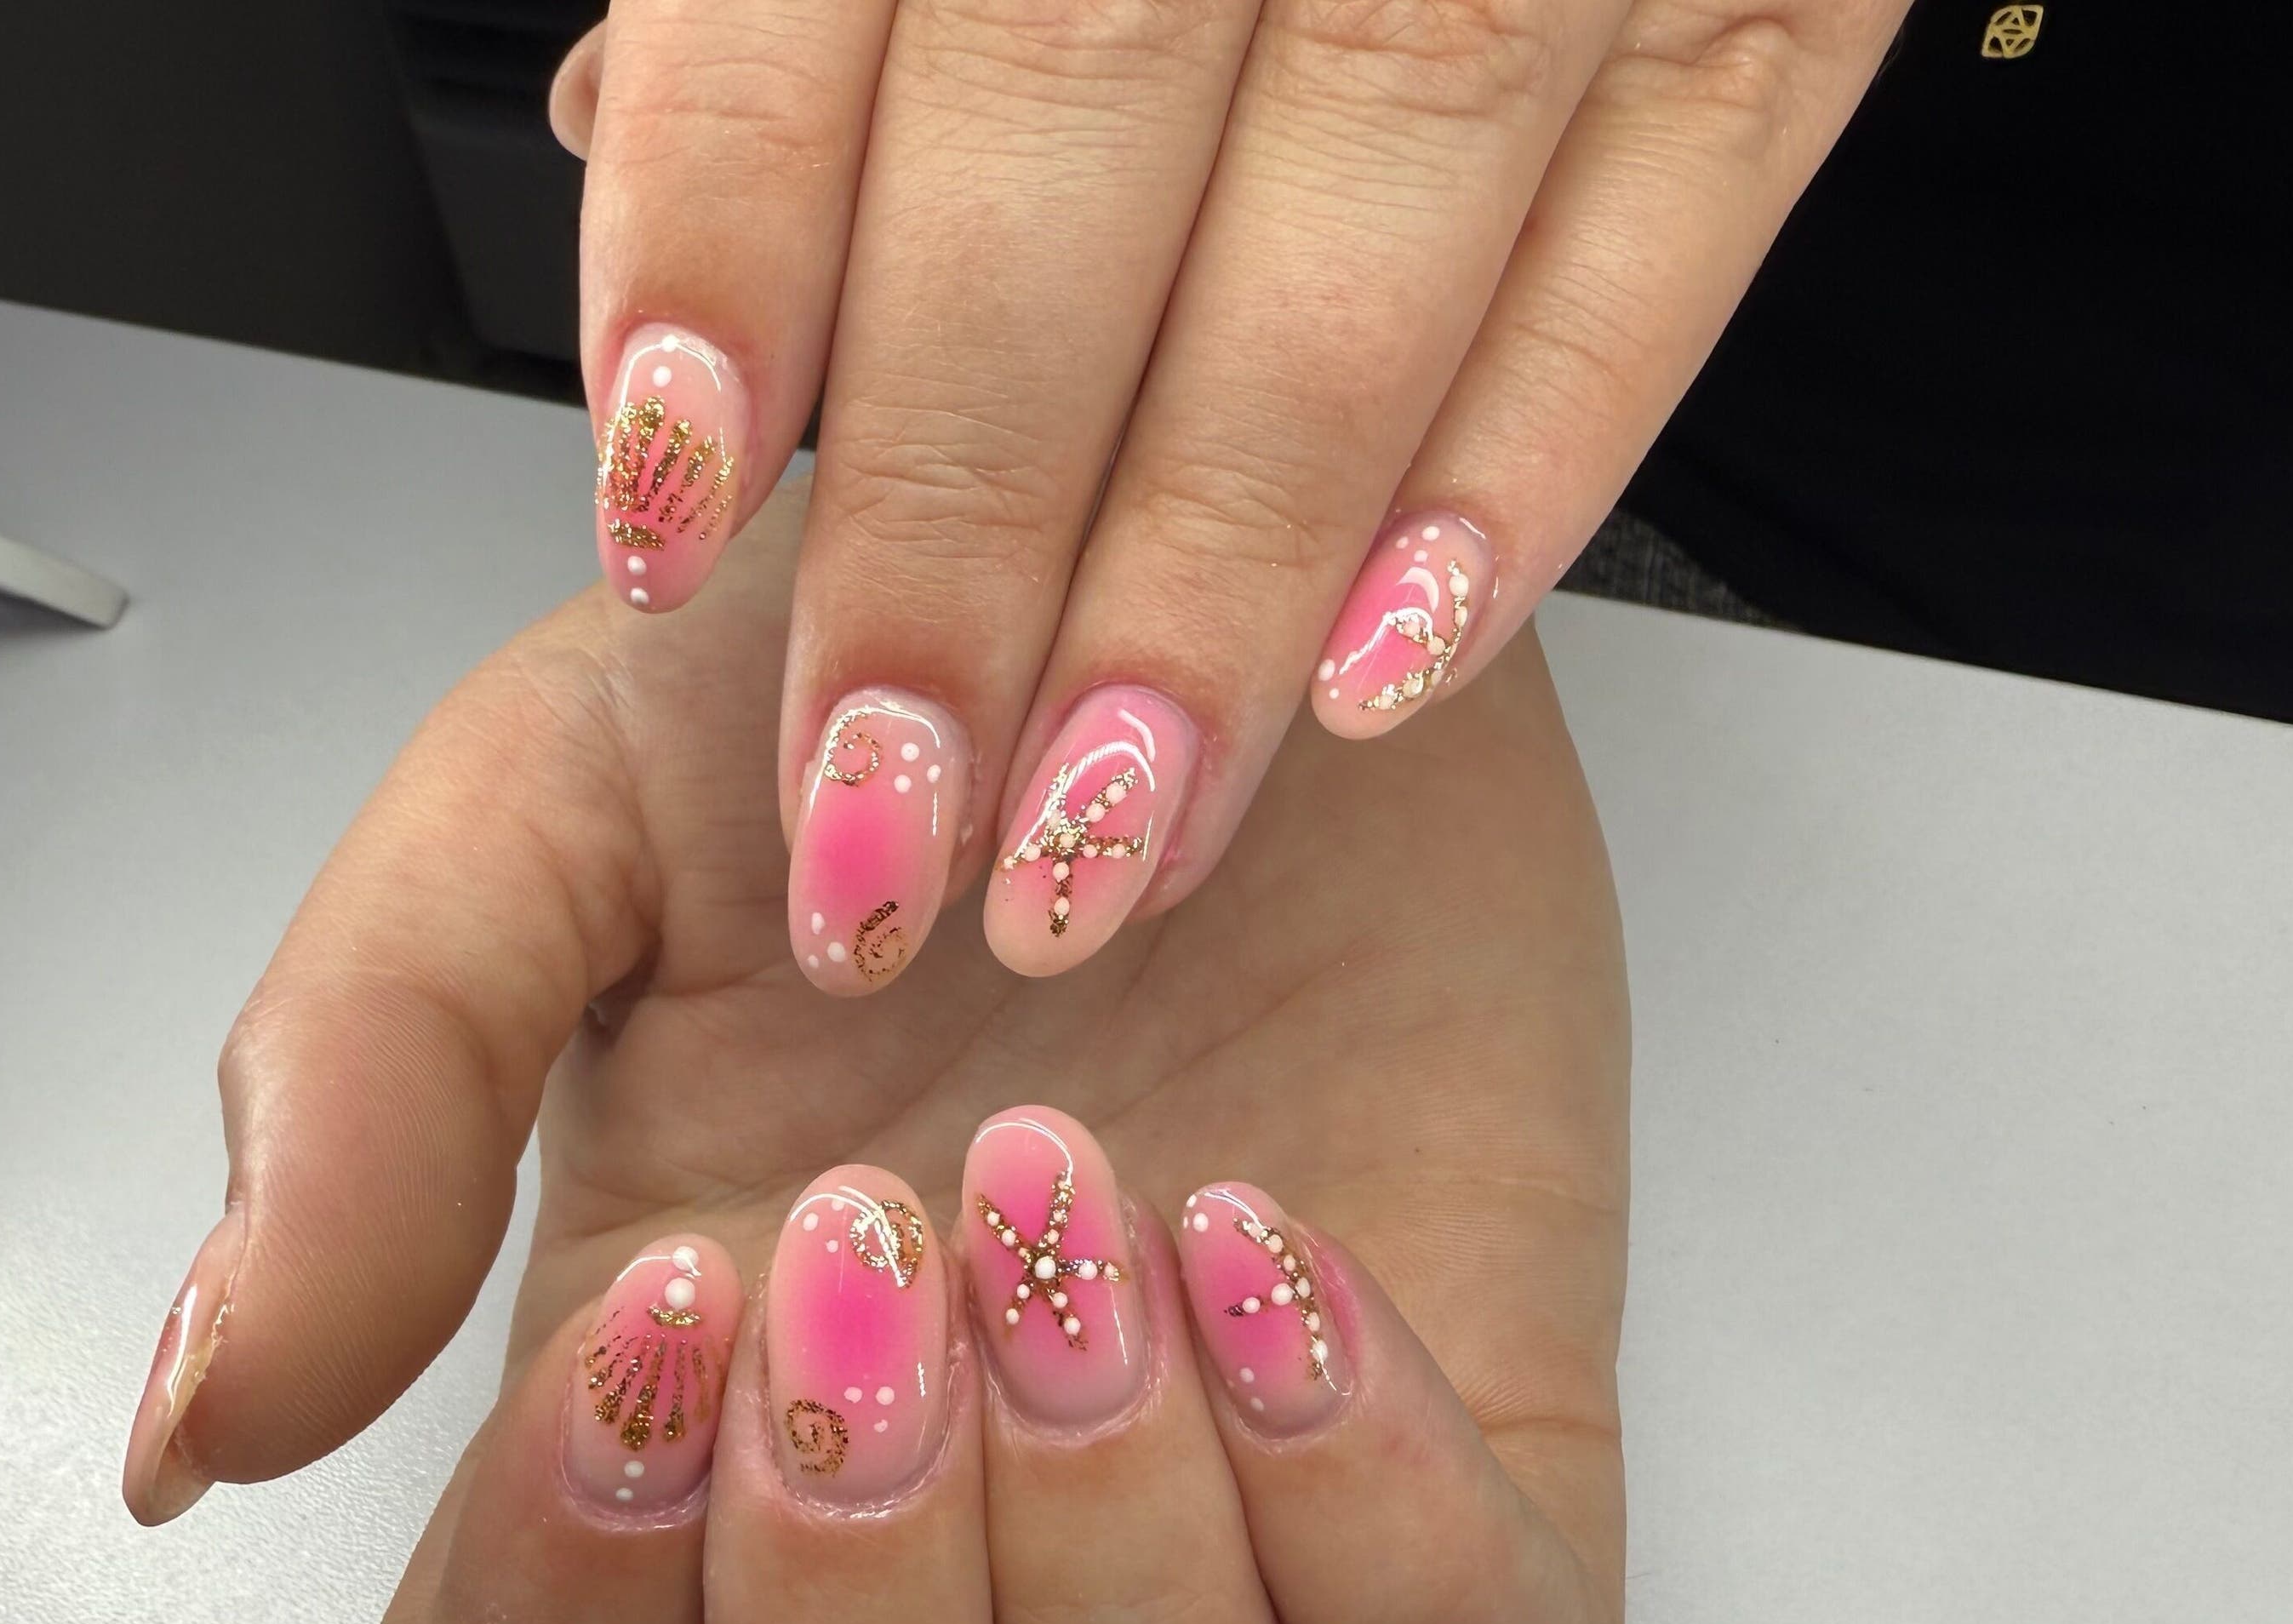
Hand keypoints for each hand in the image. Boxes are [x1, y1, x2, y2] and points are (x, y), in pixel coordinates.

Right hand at [118, 485, 1630, 1623]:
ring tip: (1065, 1208)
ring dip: (1100, 1557)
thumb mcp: (552, 815)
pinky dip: (1364, 1505)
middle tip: (865, 1257)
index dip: (565, 1620)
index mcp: (671, 1468)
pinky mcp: (1468, 1503)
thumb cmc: (907, 699)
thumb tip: (194, 1419)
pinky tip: (1262, 1249)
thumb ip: (363, 1088)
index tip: (659, 1315)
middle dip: (851, 1599)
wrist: (1216, 560)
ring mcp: (1220, 1570)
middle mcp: (937, 1567)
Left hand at [549, 0, 1897, 982]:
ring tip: (1100, 828)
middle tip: (879, 812)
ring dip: (1216, 568)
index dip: (729, 245)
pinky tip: (1379, 674)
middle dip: (959, 517)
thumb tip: (627, 148)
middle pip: (1079, 126)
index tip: (661, 517)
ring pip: (1373, 215)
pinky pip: (1665, 228)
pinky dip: (1527, 468)